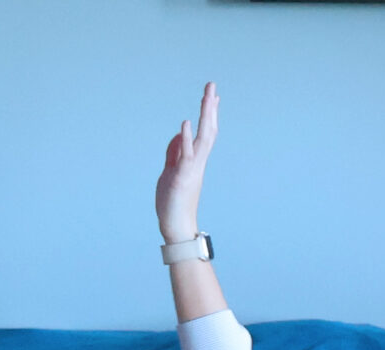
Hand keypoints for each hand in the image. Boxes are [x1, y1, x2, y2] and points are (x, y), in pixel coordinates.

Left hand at [158, 82, 218, 244]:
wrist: (176, 227)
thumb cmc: (173, 202)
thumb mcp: (171, 171)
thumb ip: (174, 152)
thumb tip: (178, 133)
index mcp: (195, 161)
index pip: (205, 133)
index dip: (209, 114)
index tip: (213, 95)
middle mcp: (198, 162)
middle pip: (208, 130)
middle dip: (210, 108)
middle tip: (212, 86)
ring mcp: (192, 169)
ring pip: (203, 139)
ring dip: (205, 117)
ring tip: (208, 96)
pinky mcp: (182, 177)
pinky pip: (186, 155)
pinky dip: (186, 138)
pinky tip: (186, 122)